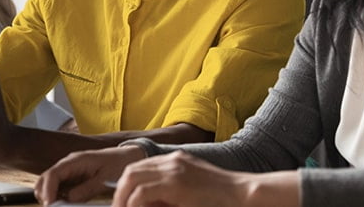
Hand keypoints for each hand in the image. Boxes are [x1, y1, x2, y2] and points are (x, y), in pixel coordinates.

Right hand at [35, 146, 145, 204]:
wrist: (128, 157)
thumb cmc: (118, 164)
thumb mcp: (104, 179)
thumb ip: (86, 189)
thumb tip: (69, 199)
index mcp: (75, 160)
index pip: (52, 174)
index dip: (48, 191)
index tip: (50, 205)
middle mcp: (68, 164)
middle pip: (45, 179)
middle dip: (44, 195)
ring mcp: (69, 171)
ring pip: (49, 185)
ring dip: (50, 197)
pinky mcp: (73, 178)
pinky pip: (59, 188)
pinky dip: (58, 198)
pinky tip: (66, 205)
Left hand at [112, 152, 299, 206]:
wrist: (243, 193)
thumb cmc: (220, 198)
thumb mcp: (190, 191)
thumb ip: (169, 193)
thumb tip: (145, 203)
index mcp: (175, 160)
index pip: (140, 167)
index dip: (127, 184)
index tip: (122, 201)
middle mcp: (172, 160)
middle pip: (132, 170)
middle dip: (121, 191)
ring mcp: (173, 169)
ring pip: (132, 178)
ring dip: (124, 197)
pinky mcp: (176, 183)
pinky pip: (142, 193)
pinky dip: (134, 204)